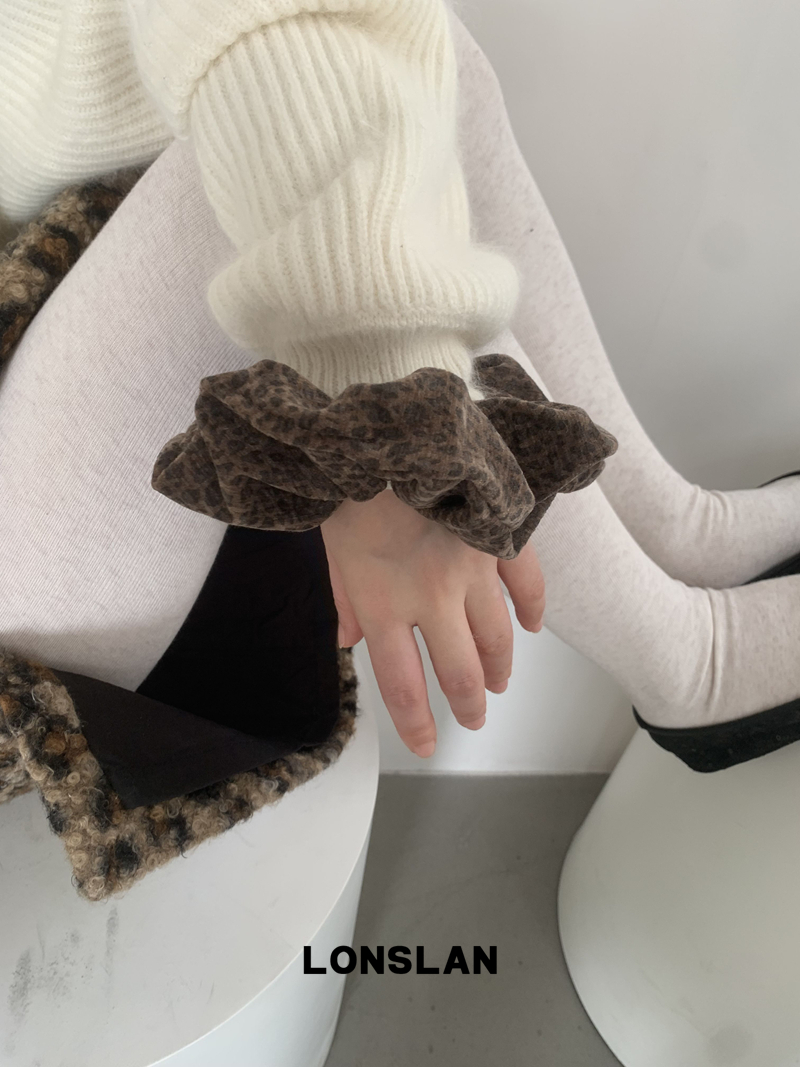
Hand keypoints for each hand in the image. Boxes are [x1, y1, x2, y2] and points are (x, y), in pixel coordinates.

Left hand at [319, 486, 544, 757]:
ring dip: (501, 667)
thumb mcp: (330, 545)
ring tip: (500, 683)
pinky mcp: (499, 538)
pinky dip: (534, 608)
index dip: (417, 723)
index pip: (403, 683)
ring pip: (497, 637)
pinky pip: (528, 583)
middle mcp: (431, 595)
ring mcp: (472, 568)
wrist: (392, 427)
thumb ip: (340, 599)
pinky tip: (533, 626)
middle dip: (469, 705)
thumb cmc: (351, 486)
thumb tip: (346, 641)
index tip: (427, 746)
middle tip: (474, 718)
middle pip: (459, 671)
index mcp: (383, 601)